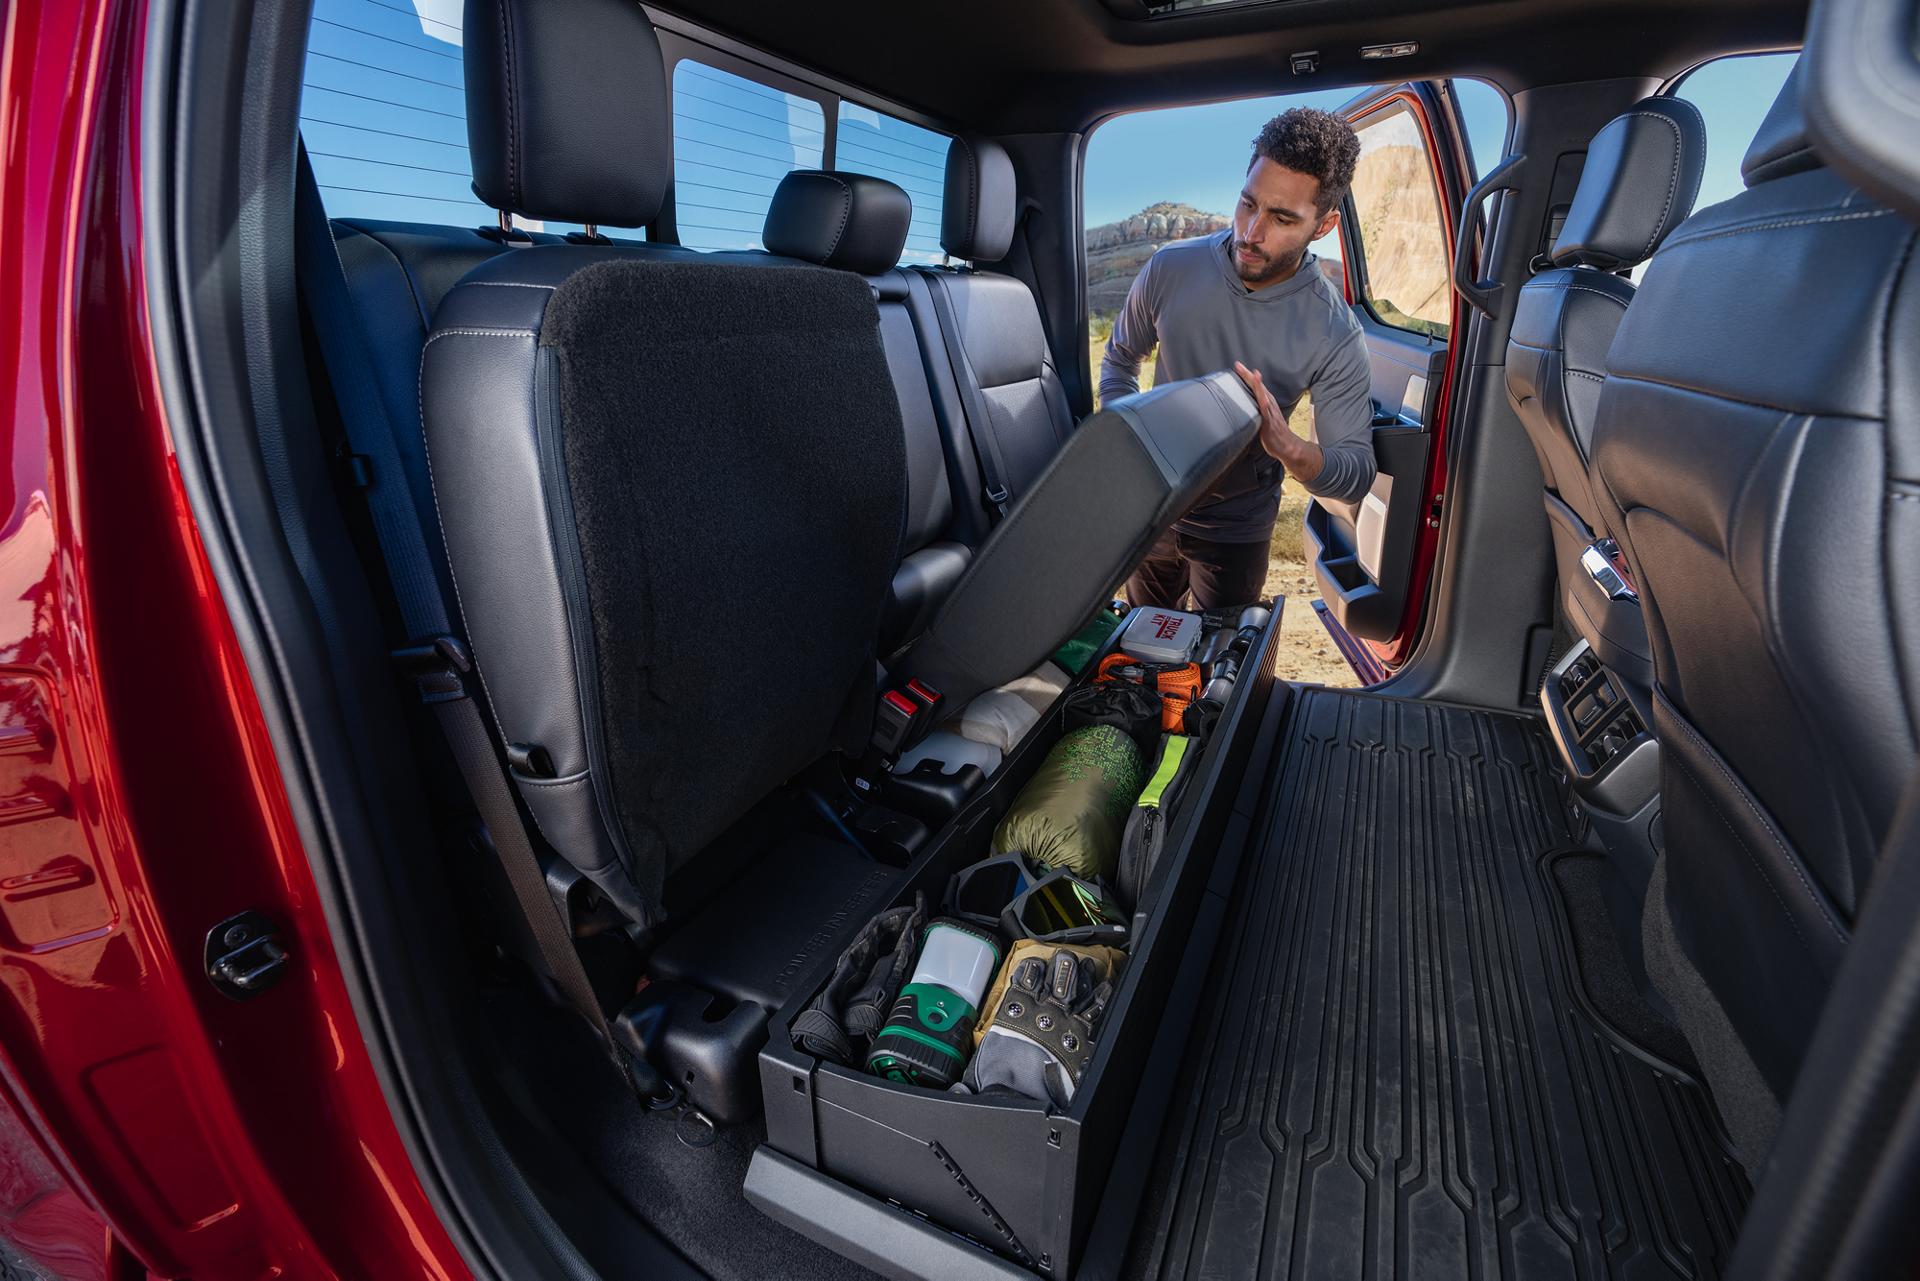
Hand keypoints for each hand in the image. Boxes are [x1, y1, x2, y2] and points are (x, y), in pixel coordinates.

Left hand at [1234, 361, 1322, 485]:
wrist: (1287, 446)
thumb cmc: (1273, 433)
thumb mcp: (1261, 418)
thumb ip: (1254, 411)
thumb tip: (1241, 407)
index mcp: (1266, 402)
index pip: (1255, 386)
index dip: (1246, 376)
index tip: (1237, 366)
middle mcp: (1269, 404)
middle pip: (1257, 386)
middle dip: (1248, 375)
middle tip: (1238, 364)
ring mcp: (1270, 412)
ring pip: (1263, 395)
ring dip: (1257, 384)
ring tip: (1251, 373)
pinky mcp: (1271, 422)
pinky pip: (1267, 411)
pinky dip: (1264, 402)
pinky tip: (1262, 397)